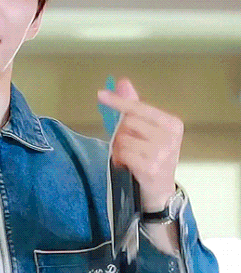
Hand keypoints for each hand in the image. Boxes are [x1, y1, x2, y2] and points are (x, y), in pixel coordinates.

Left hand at [97, 78, 183, 211]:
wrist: (160, 189)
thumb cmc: (152, 155)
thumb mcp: (147, 129)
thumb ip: (135, 105)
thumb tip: (123, 82)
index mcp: (172, 123)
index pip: (139, 107)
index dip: (118, 101)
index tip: (100, 94)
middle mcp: (170, 137)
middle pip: (128, 122)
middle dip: (122, 132)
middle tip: (130, 144)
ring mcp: (162, 153)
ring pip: (123, 139)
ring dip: (119, 147)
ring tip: (130, 156)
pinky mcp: (150, 168)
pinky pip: (123, 154)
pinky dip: (119, 158)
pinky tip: (128, 164)